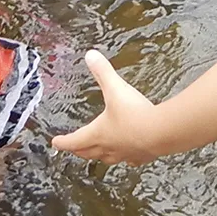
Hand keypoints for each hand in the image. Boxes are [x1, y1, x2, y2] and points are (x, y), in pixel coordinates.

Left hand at [51, 49, 164, 165]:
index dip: (63, 141)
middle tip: (73, 149)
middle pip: (88, 152)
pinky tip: (129, 156)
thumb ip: (103, 72)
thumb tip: (90, 56)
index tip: (55, 143)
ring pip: (107, 158)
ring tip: (98, 153)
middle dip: (79, 150)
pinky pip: (129, 160)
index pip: (74, 140)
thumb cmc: (135, 113)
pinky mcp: (141, 156)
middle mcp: (108, 147)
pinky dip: (126, 158)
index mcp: (98, 133)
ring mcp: (125, 154)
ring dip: (99, 156)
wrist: (161, 132)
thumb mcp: (116, 89)